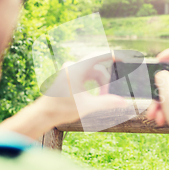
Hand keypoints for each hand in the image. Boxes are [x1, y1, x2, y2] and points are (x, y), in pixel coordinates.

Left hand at [0, 53, 125, 138]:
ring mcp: (70, 69)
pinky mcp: (69, 74)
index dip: (112, 55)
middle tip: (109, 96)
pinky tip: (98, 94)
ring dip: (100, 84)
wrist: (44, 114)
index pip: (98, 56)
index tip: (124, 56)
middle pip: (97, 68)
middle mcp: (72, 66)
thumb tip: (124, 102)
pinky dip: (94, 83)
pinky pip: (87, 74)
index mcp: (75, 70)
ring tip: (101, 99)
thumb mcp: (87, 106)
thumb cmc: (62, 109)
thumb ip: (107, 102)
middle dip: (105, 82)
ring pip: (93, 72)